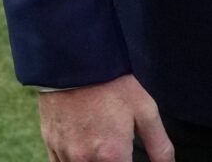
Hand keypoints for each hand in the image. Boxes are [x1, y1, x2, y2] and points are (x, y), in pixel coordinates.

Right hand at [38, 75, 174, 161]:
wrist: (73, 59)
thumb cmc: (112, 84)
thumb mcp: (145, 111)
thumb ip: (160, 147)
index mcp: (112, 155)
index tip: (128, 157)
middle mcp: (85, 159)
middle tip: (114, 151)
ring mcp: (65, 153)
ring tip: (100, 148)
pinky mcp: (50, 143)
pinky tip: (83, 152)